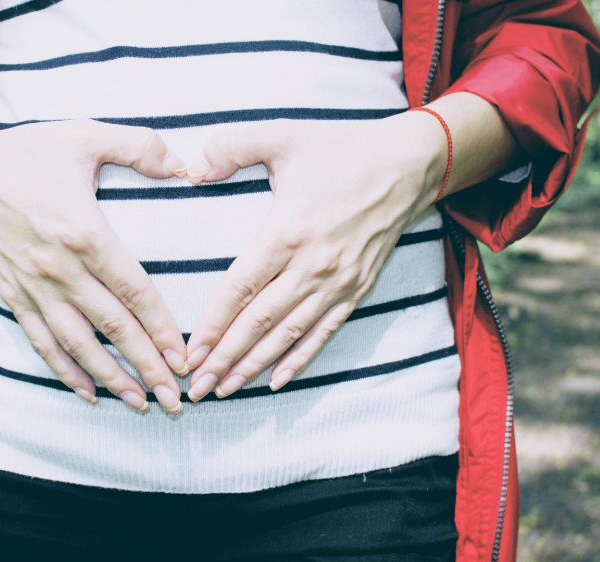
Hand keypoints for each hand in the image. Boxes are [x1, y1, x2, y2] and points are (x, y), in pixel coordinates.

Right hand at [0, 120, 190, 412]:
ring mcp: (35, 288)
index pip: (133, 290)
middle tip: (175, 399)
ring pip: (78, 345)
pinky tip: (88, 394)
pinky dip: (64, 371)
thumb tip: (185, 165)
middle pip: (112, 327)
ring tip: (141, 404)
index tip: (184, 357)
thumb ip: (139, 146)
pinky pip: (42, 342)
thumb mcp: (84, 136)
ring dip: (111, 378)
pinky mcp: (15, 297)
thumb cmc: (27, 154)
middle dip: (147, 367)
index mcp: (84, 233)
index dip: (160, 328)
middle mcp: (60, 269)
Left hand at [182, 114, 448, 400]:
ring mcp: (337, 282)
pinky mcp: (357, 289)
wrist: (409, 164)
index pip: (240, 289)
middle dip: (225, 357)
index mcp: (287, 231)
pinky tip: (277, 381)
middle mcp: (312, 265)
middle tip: (197, 386)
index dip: (213, 324)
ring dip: (255, 365)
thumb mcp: (283, 135)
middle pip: (259, 322)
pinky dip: (300, 359)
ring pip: (288, 335)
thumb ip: (231, 147)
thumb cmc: (342, 149)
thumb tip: (190, 168)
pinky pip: (324, 332)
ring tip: (226, 388)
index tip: (190, 351)